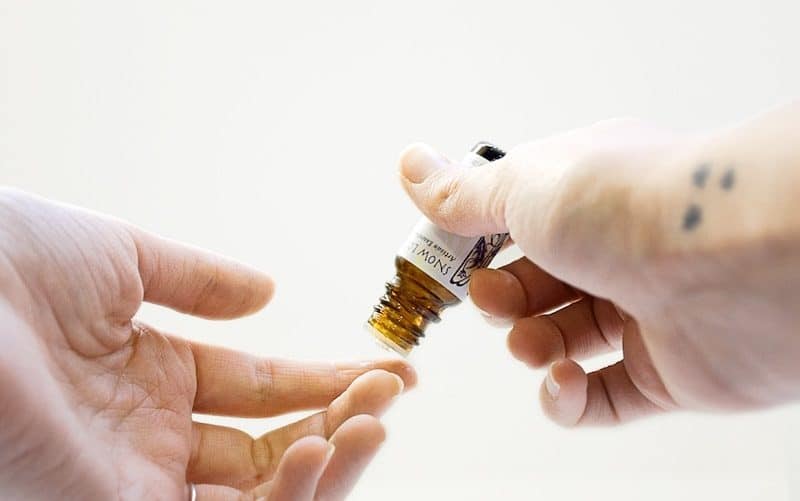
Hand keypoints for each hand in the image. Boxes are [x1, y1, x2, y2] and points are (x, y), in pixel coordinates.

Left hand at [0, 189, 415, 499]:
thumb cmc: (6, 264)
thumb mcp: (119, 261)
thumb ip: (196, 281)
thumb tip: (267, 291)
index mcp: (150, 379)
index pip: (261, 392)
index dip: (326, 379)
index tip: (386, 367)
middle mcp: (150, 439)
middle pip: (271, 450)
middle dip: (339, 418)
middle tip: (391, 389)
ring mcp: (137, 482)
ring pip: (261, 499)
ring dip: (328, 461)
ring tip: (373, 417)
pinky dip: (285, 496)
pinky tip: (320, 445)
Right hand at [398, 112, 799, 425]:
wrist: (731, 260)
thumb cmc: (628, 204)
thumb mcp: (524, 185)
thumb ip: (464, 193)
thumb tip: (412, 167)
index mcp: (586, 193)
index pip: (515, 223)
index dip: (475, 247)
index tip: (445, 263)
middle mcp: (616, 247)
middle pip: (534, 286)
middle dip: (501, 301)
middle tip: (493, 302)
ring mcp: (642, 309)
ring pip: (561, 340)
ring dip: (532, 347)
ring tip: (535, 343)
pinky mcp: (665, 370)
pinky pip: (600, 397)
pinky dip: (568, 397)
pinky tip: (562, 381)